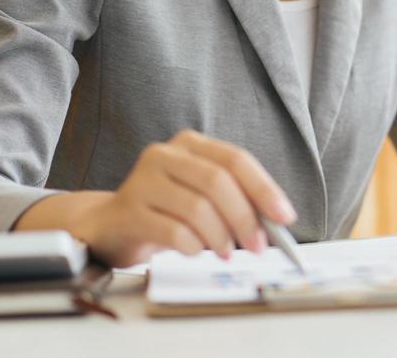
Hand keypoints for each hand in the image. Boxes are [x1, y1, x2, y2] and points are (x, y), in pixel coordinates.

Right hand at [78, 129, 296, 266]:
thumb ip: (235, 199)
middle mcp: (164, 155)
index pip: (235, 159)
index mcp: (190, 144)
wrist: (111, 227)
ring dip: (220, 237)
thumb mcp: (202, 196)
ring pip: (197, 208)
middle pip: (217, 182)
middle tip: (257, 245)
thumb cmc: (167, 211)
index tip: (284, 217)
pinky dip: (193, 246)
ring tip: (225, 252)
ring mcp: (142, 180)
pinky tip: (195, 251)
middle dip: (244, 218)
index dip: (263, 188)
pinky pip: (173, 231)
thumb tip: (275, 221)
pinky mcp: (128, 211)